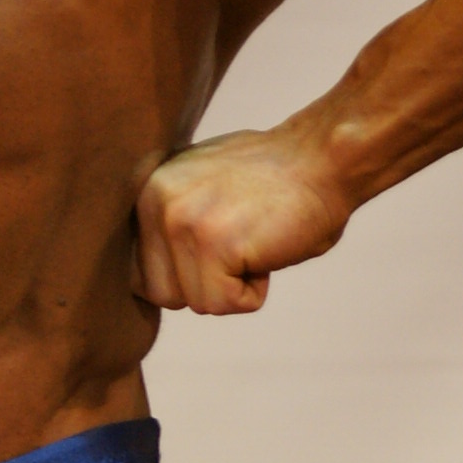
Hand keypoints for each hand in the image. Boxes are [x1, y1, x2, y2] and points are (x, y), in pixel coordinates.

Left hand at [135, 125, 350, 316]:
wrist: (323, 158)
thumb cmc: (274, 180)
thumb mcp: (200, 189)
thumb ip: (168, 224)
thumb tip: (145, 280)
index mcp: (146, 190)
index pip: (139, 274)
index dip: (187, 272)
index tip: (221, 238)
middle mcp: (154, 202)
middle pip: (162, 294)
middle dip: (206, 282)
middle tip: (241, 241)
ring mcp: (181, 222)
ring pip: (194, 301)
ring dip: (232, 285)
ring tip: (254, 240)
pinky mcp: (214, 243)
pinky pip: (224, 303)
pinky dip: (253, 291)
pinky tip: (266, 250)